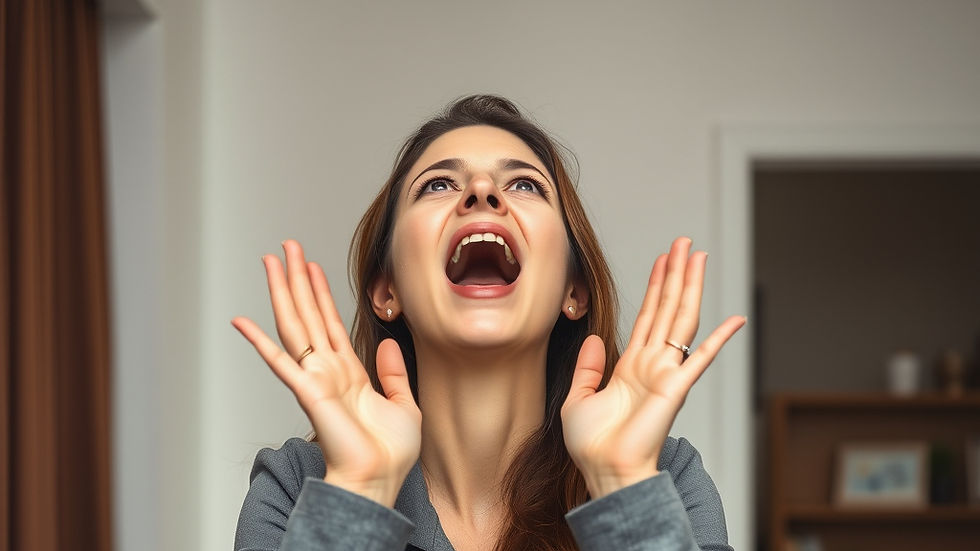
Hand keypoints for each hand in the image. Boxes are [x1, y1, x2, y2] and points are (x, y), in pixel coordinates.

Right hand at [231, 240, 420, 506]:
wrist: (380, 479)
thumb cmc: (389, 453)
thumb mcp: (405, 404)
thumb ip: (395, 373)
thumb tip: (385, 343)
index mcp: (348, 373)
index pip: (330, 323)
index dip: (321, 292)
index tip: (313, 266)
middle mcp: (327, 370)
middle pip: (308, 314)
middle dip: (297, 279)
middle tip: (288, 247)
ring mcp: (315, 378)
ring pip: (294, 325)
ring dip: (282, 291)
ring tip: (272, 261)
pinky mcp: (308, 392)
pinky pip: (279, 361)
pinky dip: (258, 340)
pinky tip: (241, 320)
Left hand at [560, 237, 744, 497]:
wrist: (604, 472)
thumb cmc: (593, 445)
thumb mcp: (578, 399)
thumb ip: (587, 367)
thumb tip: (595, 337)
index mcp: (630, 367)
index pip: (647, 317)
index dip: (655, 286)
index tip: (663, 259)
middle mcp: (652, 365)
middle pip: (668, 308)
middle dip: (676, 273)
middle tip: (684, 242)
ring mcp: (666, 373)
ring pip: (681, 319)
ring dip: (689, 286)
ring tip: (696, 256)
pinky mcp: (675, 387)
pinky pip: (701, 357)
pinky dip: (720, 338)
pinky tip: (735, 319)